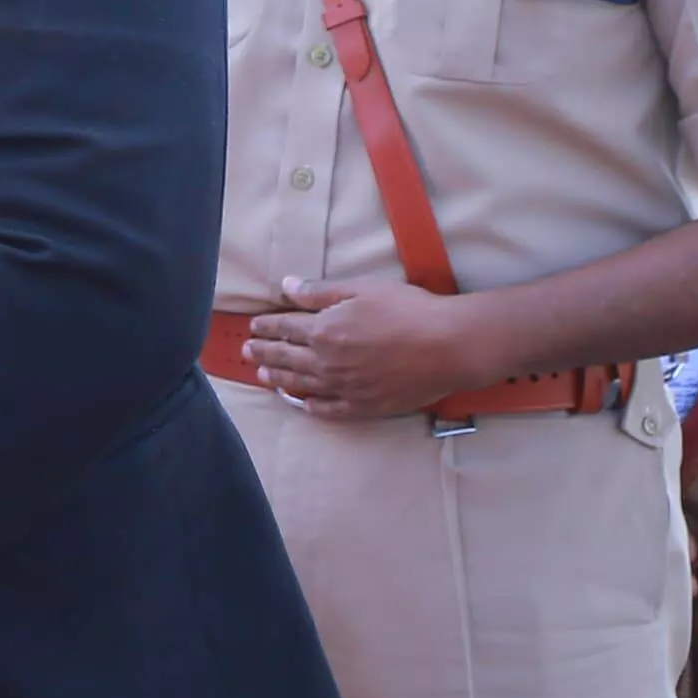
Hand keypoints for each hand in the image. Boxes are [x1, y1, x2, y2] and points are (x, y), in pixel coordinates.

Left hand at [241, 278, 491, 420]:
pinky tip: (303, 405)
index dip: (266, 326)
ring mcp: (344, 387)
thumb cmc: (408, 310)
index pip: (284, 327)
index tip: (253, 326)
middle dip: (263, 353)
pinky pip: (329, 410)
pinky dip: (311, 407)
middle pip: (286, 357)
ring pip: (301, 385)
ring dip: (279, 379)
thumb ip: (321, 291)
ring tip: (264, 376)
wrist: (449, 346)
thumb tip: (286, 286)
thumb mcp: (362, 288)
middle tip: (248, 352)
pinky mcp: (364, 406)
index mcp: (324, 330)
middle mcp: (327, 362)